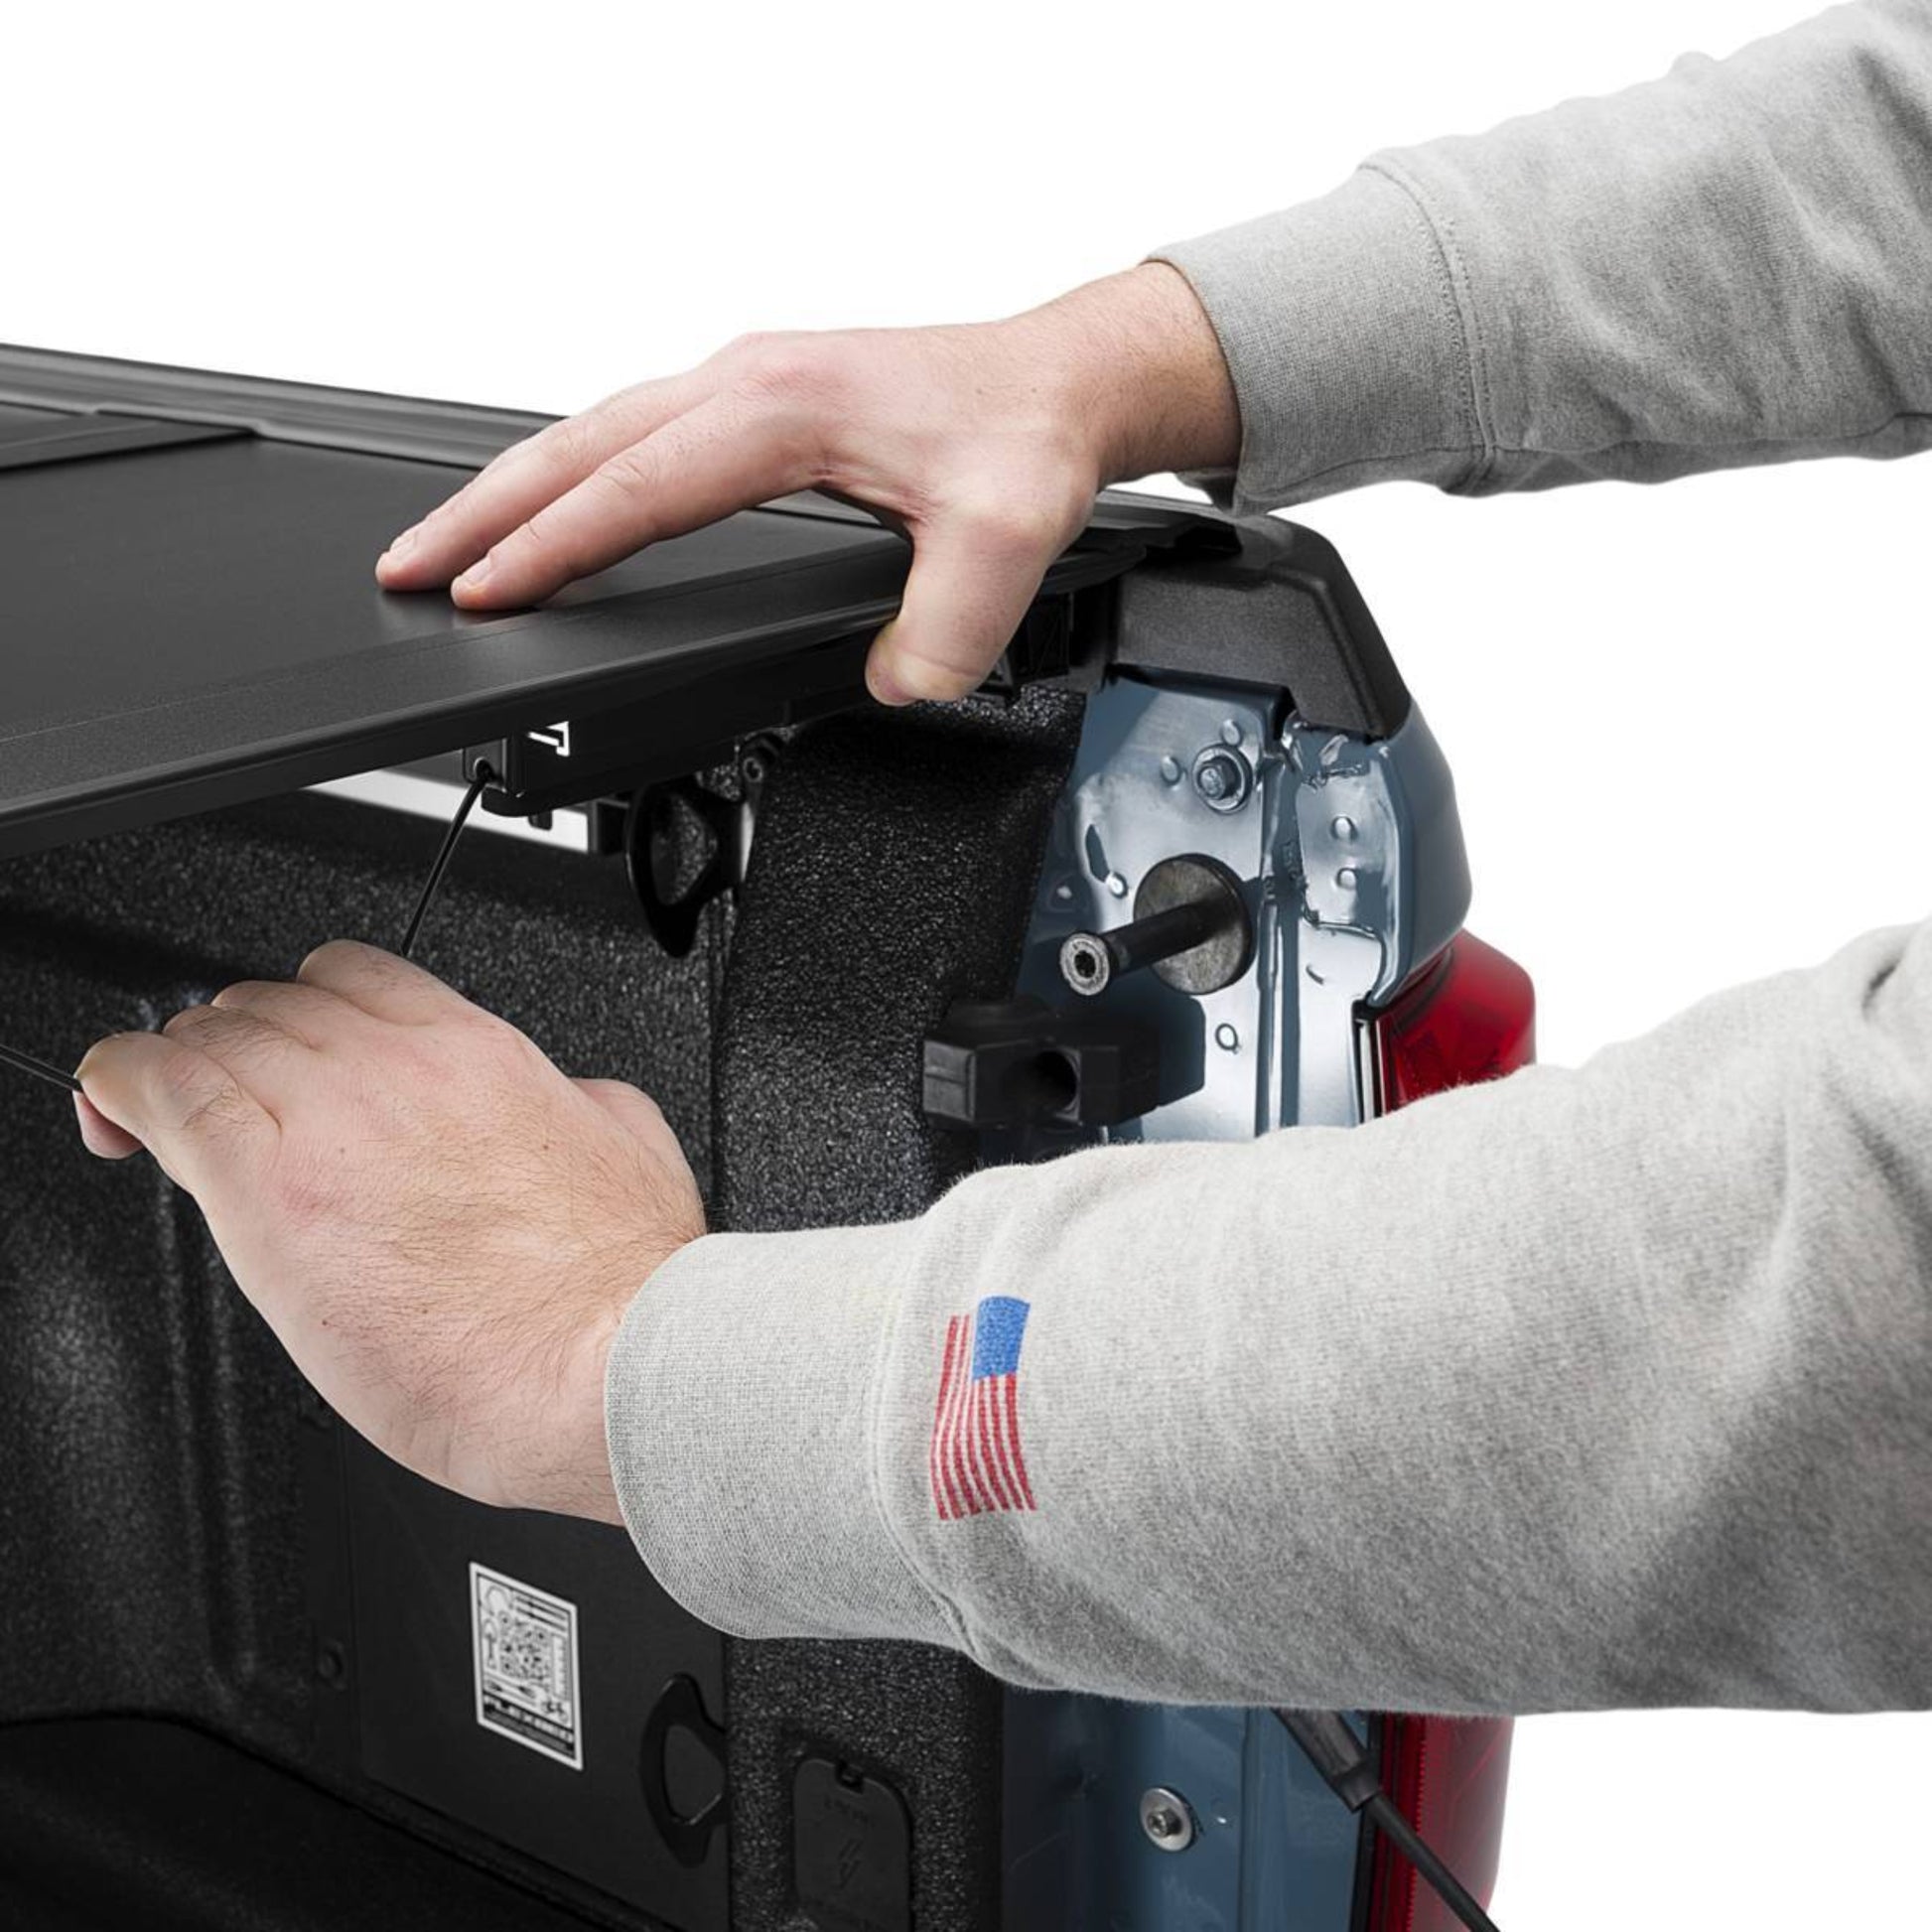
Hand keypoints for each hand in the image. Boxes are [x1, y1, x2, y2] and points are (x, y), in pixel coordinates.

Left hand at [72, 941, 703, 1521]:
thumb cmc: (620, 1291)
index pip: (351, 976)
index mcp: (479, 1053)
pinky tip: (111, 1104)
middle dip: (237, 1041)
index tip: (290, 1045)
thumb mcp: (627, 1141)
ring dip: (181, 1065)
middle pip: (269, 1005)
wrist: (606, 1366)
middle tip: (227, 1096)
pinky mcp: (270, 1195)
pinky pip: (164, 1098)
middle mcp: (395, 1068)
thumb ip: (571, 1096)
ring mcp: (329, 1123)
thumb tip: (559, 1094)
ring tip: (162, 1109)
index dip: (302, 1006)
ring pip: (210, 1038)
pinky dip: (123, 1086)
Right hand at [374, 263, 1237, 704]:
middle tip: (405, 570)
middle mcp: (745, 382)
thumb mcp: (1010, 536)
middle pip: (578, 446)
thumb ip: (948, 625)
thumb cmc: (1025, 435)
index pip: (636, 490)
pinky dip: (570, 475)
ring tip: (445, 546)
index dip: (553, 549)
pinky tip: (551, 512)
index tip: (484, 596)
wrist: (1059, 383)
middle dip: (481, 511)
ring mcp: (741, 384)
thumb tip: (895, 684)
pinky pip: (631, 434)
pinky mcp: (753, 401)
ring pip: (593, 431)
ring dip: (513, 489)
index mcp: (782, 408)